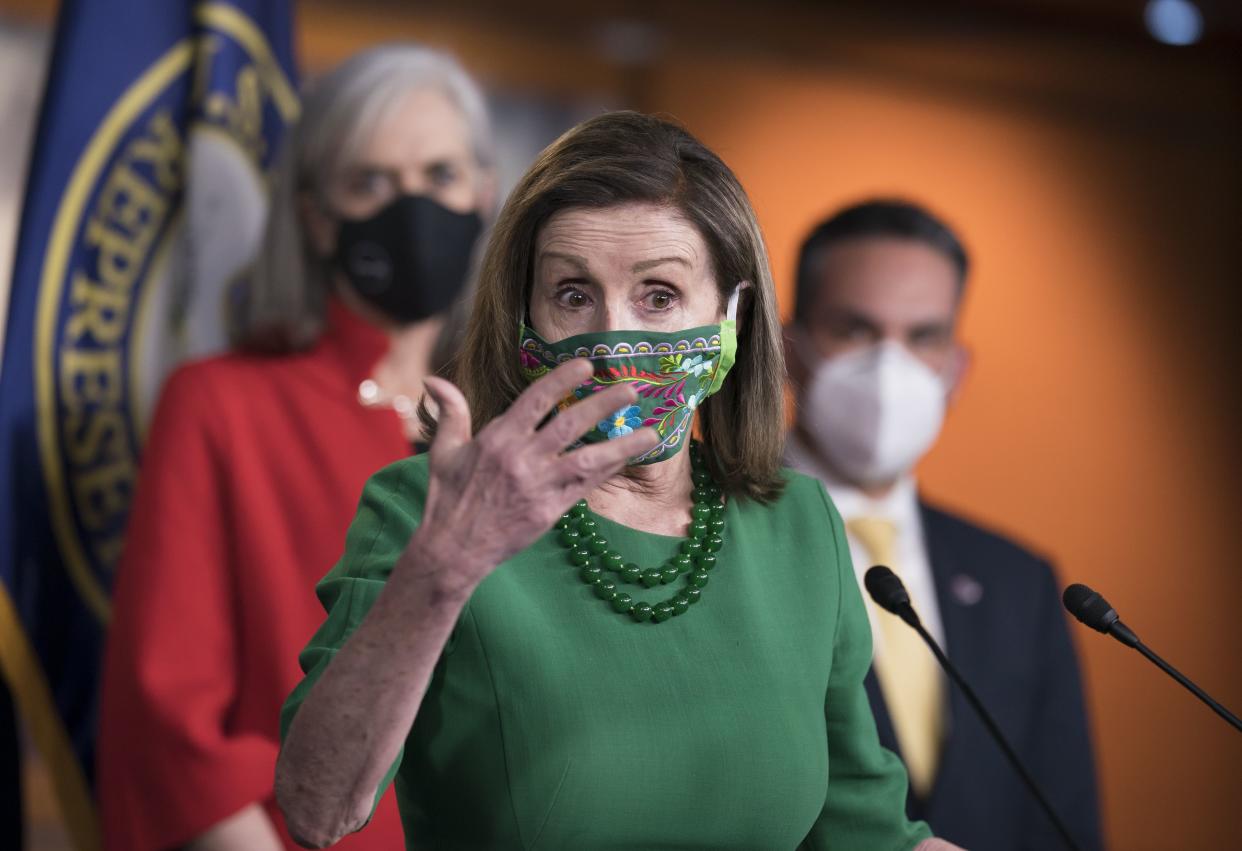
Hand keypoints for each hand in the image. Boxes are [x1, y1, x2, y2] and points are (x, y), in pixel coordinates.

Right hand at [409, 359, 658, 597]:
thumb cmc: (448, 498)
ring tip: (651, 432)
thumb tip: (433, 381)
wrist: (453, 550)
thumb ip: (451, 413)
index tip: (587, 366)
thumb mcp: (444, 451)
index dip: (563, 380)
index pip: (536, 400)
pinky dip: (609, 471)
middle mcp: (522, 459)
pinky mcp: (550, 511)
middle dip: (604, 405)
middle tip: (632, 389)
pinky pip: (587, 487)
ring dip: (622, 444)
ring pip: (589, 459)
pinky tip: (628, 458)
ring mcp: (539, 486)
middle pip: (571, 424)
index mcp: (498, 438)